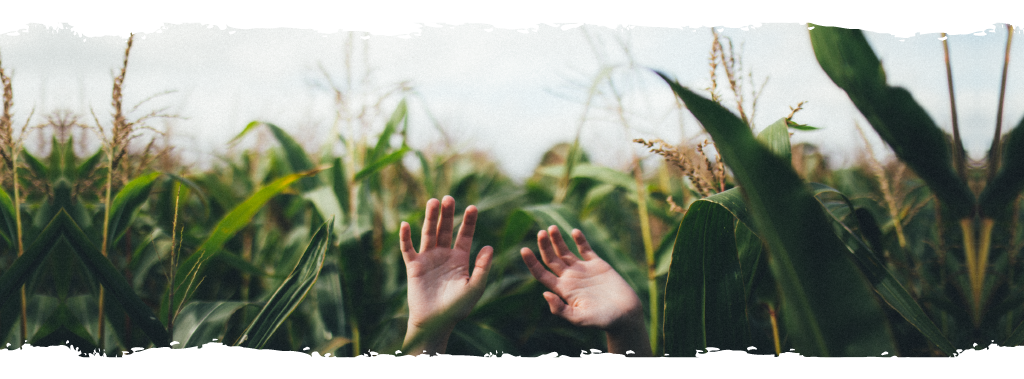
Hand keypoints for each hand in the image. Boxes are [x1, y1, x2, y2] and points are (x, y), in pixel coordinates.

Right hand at [400, 196, 492, 353]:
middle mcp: (444, 255)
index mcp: (460, 259)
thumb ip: (482, 268)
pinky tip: (406, 224)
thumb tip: (489, 246)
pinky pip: (408, 249)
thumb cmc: (457, 308)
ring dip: (430, 218)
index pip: (464, 235)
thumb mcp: (474, 288)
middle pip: (445, 229)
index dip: (468, 221)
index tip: (472, 207)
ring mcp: (428, 259)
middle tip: (449, 198)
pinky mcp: (414, 266)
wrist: (435, 322)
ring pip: (428, 234)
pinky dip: (405, 237)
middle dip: (447, 214)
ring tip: (433, 201)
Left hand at [520, 225, 649, 354]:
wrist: (625, 315)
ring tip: (551, 228)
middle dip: (544, 246)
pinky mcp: (598, 265)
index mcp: (563, 290)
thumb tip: (544, 294)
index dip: (532, 262)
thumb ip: (561, 309)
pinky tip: (574, 232)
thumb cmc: (602, 320)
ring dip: (557, 240)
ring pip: (565, 252)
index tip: (523, 250)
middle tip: (540, 232)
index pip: (542, 274)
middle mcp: (570, 278)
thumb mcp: (579, 318)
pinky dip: (580, 240)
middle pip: (551, 259)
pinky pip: (585, 249)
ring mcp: (583, 270)